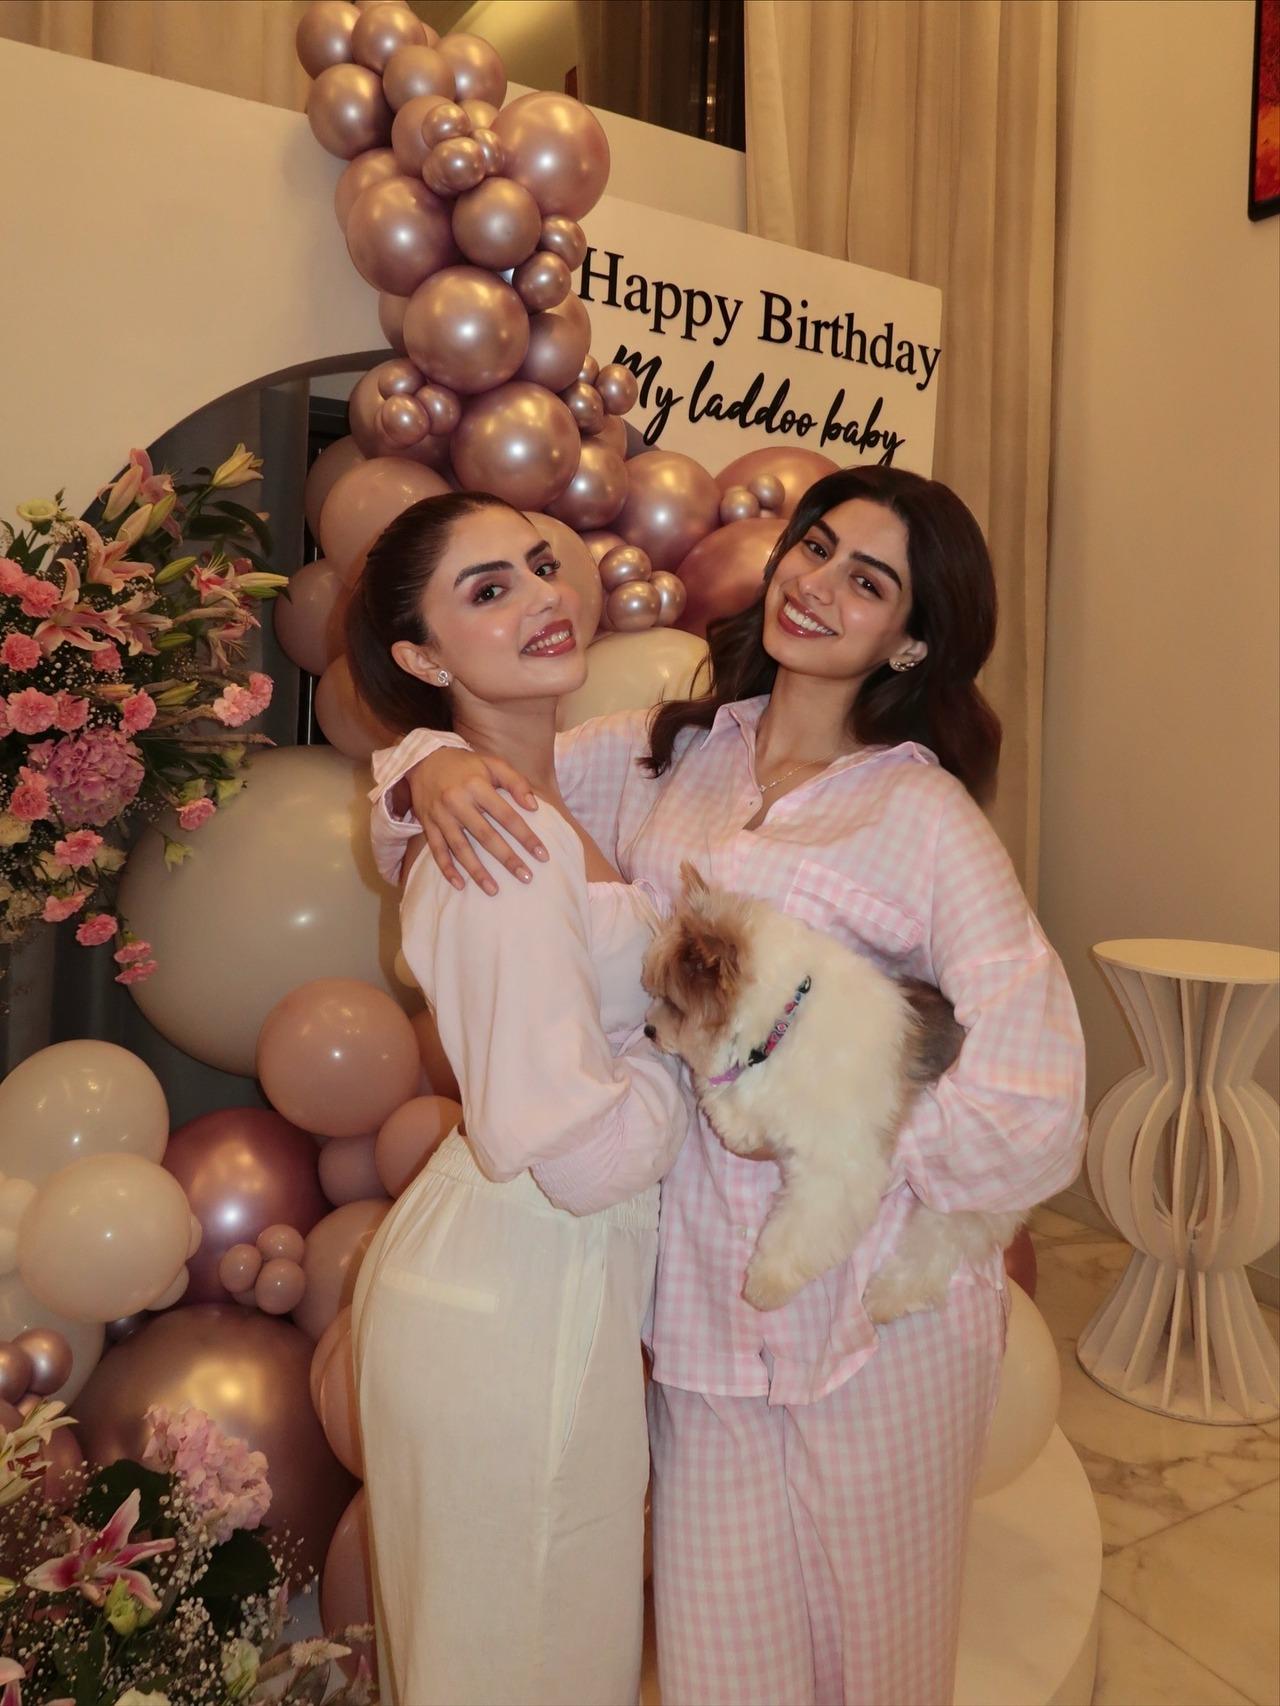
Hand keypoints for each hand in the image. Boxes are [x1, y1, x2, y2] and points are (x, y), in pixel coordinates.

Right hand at [406, 750, 548, 894]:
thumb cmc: (465, 765)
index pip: (507, 816)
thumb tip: (534, 806)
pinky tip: (459, 885)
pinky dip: (447, 869)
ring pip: (460, 848)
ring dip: (477, 871)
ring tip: (494, 890)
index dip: (525, 836)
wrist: (423, 759)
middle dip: (507, 858)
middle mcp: (458, 802)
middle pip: (485, 836)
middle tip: (526, 878)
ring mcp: (441, 816)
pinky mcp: (427, 825)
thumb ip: (516, 782)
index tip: (542, 855)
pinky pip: (437, 850)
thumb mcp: (493, 763)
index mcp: (477, 786)